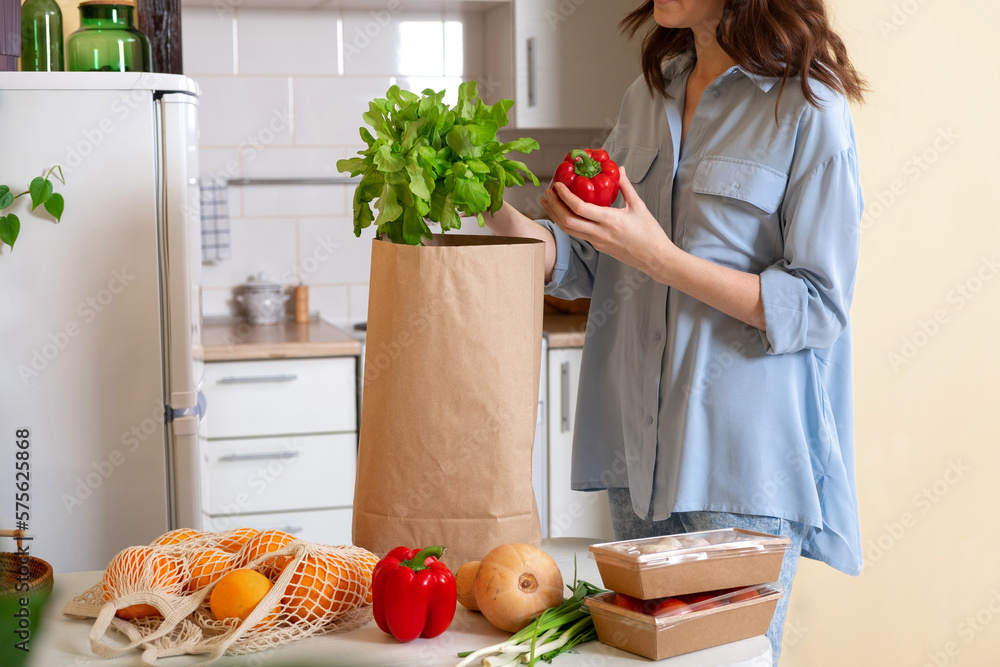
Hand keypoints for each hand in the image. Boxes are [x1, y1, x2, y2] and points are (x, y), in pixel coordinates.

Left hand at [540, 166, 675, 276]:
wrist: (654, 258)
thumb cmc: (649, 233)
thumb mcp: (638, 206)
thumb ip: (626, 186)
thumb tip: (619, 169)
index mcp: (609, 220)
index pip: (579, 208)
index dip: (565, 196)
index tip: (558, 185)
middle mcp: (599, 233)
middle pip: (566, 221)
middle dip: (553, 206)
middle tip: (547, 192)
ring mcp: (596, 242)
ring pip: (568, 230)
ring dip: (555, 215)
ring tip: (548, 202)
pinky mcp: (597, 247)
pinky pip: (577, 234)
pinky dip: (566, 223)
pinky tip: (563, 213)